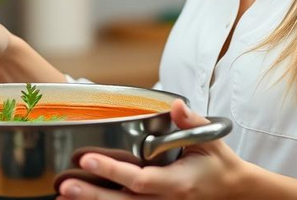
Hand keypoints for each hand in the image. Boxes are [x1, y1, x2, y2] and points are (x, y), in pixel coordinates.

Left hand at [56, 99, 246, 199]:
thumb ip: (191, 122)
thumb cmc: (219, 164)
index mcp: (178, 182)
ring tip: (64, 195)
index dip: (112, 171)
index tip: (87, 159)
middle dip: (92, 195)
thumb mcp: (209, 140)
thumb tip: (175, 105)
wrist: (233, 191)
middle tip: (65, 184)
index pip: (140, 179)